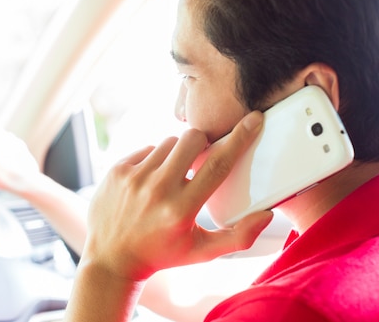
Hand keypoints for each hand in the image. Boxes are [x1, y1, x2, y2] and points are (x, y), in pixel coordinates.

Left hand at [82, 111, 273, 281]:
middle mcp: (156, 190)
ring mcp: (134, 178)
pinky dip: (155, 160)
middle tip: (200, 159)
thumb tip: (266, 215)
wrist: (112, 259)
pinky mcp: (117, 170)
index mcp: (181, 209)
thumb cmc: (161, 254)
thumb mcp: (202, 252)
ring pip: (169, 142)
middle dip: (203, 143)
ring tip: (173, 176)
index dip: (239, 139)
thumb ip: (238, 237)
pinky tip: (152, 180)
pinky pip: (147, 149)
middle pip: (192, 139)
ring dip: (177, 154)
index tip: (253, 119)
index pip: (218, 164)